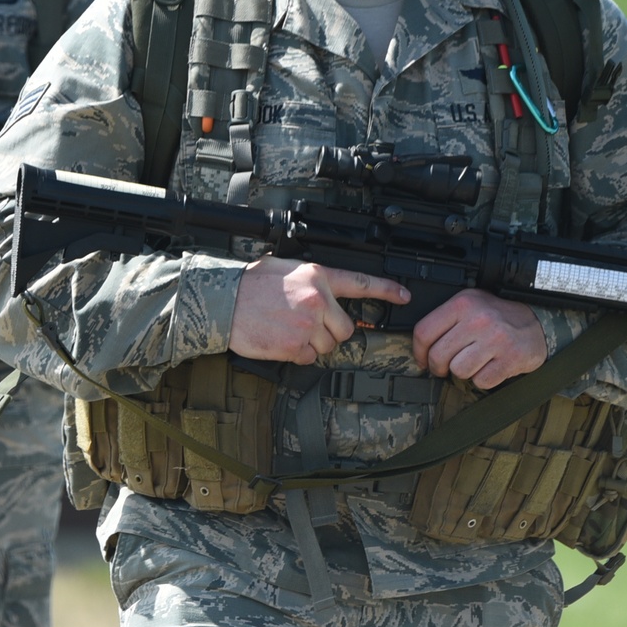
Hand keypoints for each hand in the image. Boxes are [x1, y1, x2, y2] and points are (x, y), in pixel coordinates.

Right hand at [229, 255, 409, 363]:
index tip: (404, 296)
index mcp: (317, 276)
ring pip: (328, 345)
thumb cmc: (249, 283)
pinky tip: (281, 340)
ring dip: (313, 343)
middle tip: (307, 324)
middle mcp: (318, 300)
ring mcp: (307, 325)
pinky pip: (309, 358)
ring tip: (288, 329)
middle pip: (346, 328)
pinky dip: (297, 354)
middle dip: (331, 331)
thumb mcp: (285, 267)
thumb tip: (323, 291)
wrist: (221, 301)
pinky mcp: (294, 346)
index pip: (361, 283)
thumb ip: (310, 279)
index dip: (387, 290)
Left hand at [412, 289, 547, 390]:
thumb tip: (420, 346)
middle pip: (439, 355)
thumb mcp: (471, 304)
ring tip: (473, 362)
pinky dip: (483, 378)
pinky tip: (490, 366)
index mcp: (463, 302)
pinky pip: (481, 381)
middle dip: (438, 367)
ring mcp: (495, 339)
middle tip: (445, 367)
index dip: (418, 351)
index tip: (423, 359)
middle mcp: (478, 319)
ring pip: (458, 370)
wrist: (537, 323)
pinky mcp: (509, 359)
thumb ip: (446, 319)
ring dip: (463, 372)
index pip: (424, 331)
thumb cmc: (498, 316)